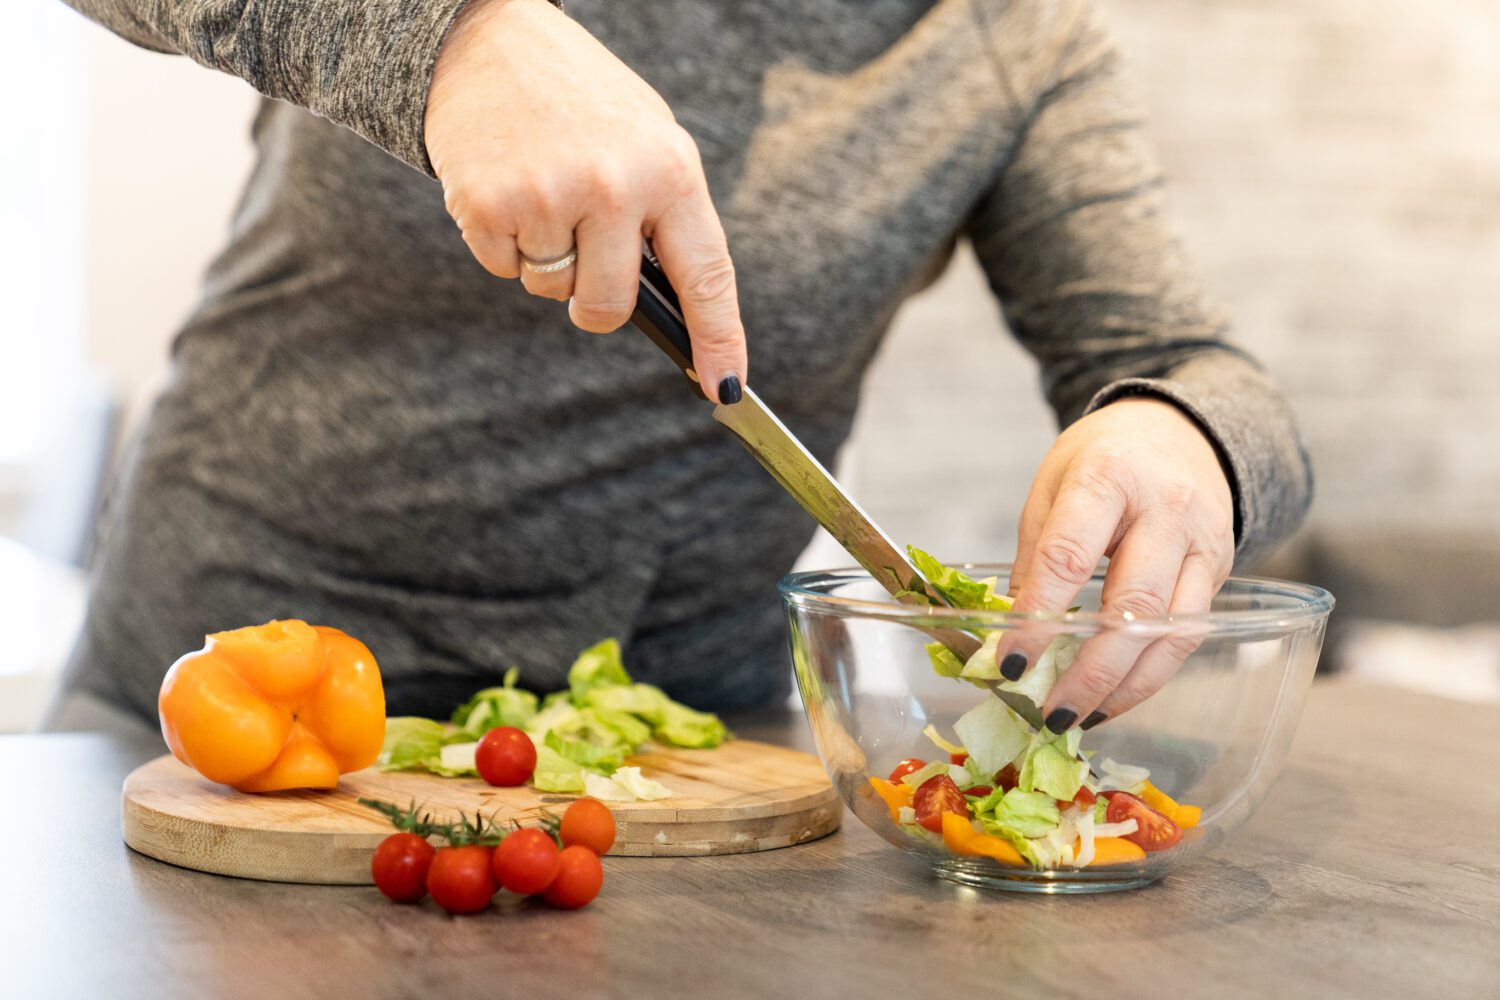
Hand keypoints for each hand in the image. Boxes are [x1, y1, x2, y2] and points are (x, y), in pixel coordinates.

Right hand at [424, 0, 746, 401]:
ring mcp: (549, 197)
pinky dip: (502, 242)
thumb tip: (675, 313)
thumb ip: (664, 219)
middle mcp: (615, 187)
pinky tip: (506, 186)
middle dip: (592, 304)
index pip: (707, 277)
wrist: (487, 39)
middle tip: (582, 256)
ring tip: (540, 188)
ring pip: (550, 290)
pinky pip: (503, 269)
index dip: (719, 340)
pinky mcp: (489, 205)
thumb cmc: (579, 101)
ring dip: (543, 258)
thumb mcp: (646, 143)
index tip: (726, 388)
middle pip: (608, 308)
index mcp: (670, 170)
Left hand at [1001, 397, 1235, 729]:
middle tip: (1048, 711)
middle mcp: (1167, 510)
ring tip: (1079, 718)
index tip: (1009, 663)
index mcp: (1110, 476)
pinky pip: (1188, 635)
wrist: (1182, 429)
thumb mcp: (1052, 483)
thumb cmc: (1105, 456)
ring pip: (1172, 632)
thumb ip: (1035, 553)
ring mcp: (1204, 543)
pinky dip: (1149, 675)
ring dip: (1124, 688)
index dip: (1038, 617)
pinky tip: (1113, 697)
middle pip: (1133, 606)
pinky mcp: (1223, 571)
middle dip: (1089, 671)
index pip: (1069, 557)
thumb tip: (1011, 628)